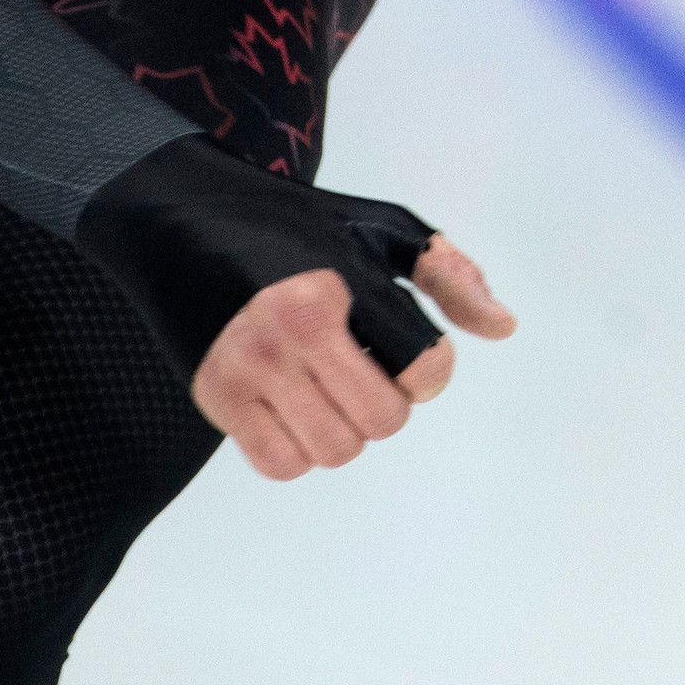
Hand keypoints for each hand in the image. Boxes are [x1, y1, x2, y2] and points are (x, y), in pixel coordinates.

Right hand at [192, 234, 516, 478]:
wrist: (180, 219)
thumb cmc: (295, 227)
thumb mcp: (379, 230)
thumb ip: (448, 275)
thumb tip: (503, 328)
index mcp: (338, 287)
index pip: (424, 370)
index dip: (430, 367)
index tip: (405, 346)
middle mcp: (290, 331)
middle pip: (383, 421)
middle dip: (389, 401)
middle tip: (364, 367)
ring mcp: (248, 369)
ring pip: (335, 450)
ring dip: (346, 428)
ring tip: (327, 384)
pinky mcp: (216, 397)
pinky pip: (281, 465)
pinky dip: (300, 449)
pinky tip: (295, 406)